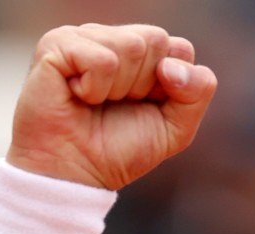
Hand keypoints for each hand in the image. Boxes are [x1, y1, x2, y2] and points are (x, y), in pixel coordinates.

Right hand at [6, 24, 217, 189]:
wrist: (75, 174)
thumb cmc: (118, 150)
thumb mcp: (176, 128)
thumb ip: (198, 92)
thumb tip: (172, 66)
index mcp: (141, 53)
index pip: (180, 49)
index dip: (172, 85)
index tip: (145, 106)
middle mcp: (112, 38)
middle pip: (156, 40)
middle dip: (144, 85)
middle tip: (116, 104)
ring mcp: (83, 37)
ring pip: (131, 46)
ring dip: (118, 89)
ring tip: (94, 102)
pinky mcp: (57, 45)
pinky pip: (102, 59)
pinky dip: (95, 89)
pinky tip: (77, 96)